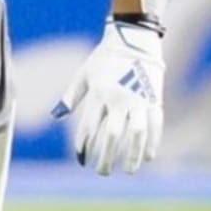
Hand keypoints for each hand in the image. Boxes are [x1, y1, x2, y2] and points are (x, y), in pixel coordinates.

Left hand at [52, 19, 164, 175]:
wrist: (134, 38)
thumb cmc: (105, 58)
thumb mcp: (83, 74)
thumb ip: (71, 96)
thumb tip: (56, 117)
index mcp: (98, 93)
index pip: (88, 128)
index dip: (83, 146)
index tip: (80, 159)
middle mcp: (118, 99)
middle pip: (111, 136)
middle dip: (106, 157)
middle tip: (101, 172)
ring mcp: (139, 100)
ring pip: (136, 134)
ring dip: (133, 155)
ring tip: (128, 171)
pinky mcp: (155, 99)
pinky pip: (155, 125)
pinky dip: (153, 142)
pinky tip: (149, 157)